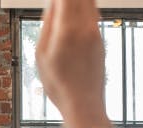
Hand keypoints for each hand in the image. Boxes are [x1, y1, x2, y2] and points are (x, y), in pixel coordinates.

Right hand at [36, 0, 110, 127]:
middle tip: (59, 3)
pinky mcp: (100, 39)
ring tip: (64, 6)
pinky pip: (93, 14)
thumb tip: (52, 4)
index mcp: (67, 29)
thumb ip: (47, 25)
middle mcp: (85, 26)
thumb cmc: (59, 83)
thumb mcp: (42, 54)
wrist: (83, 103)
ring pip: (90, 3)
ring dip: (78, 1)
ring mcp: (95, 32)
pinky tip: (75, 12)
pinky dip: (84, 8)